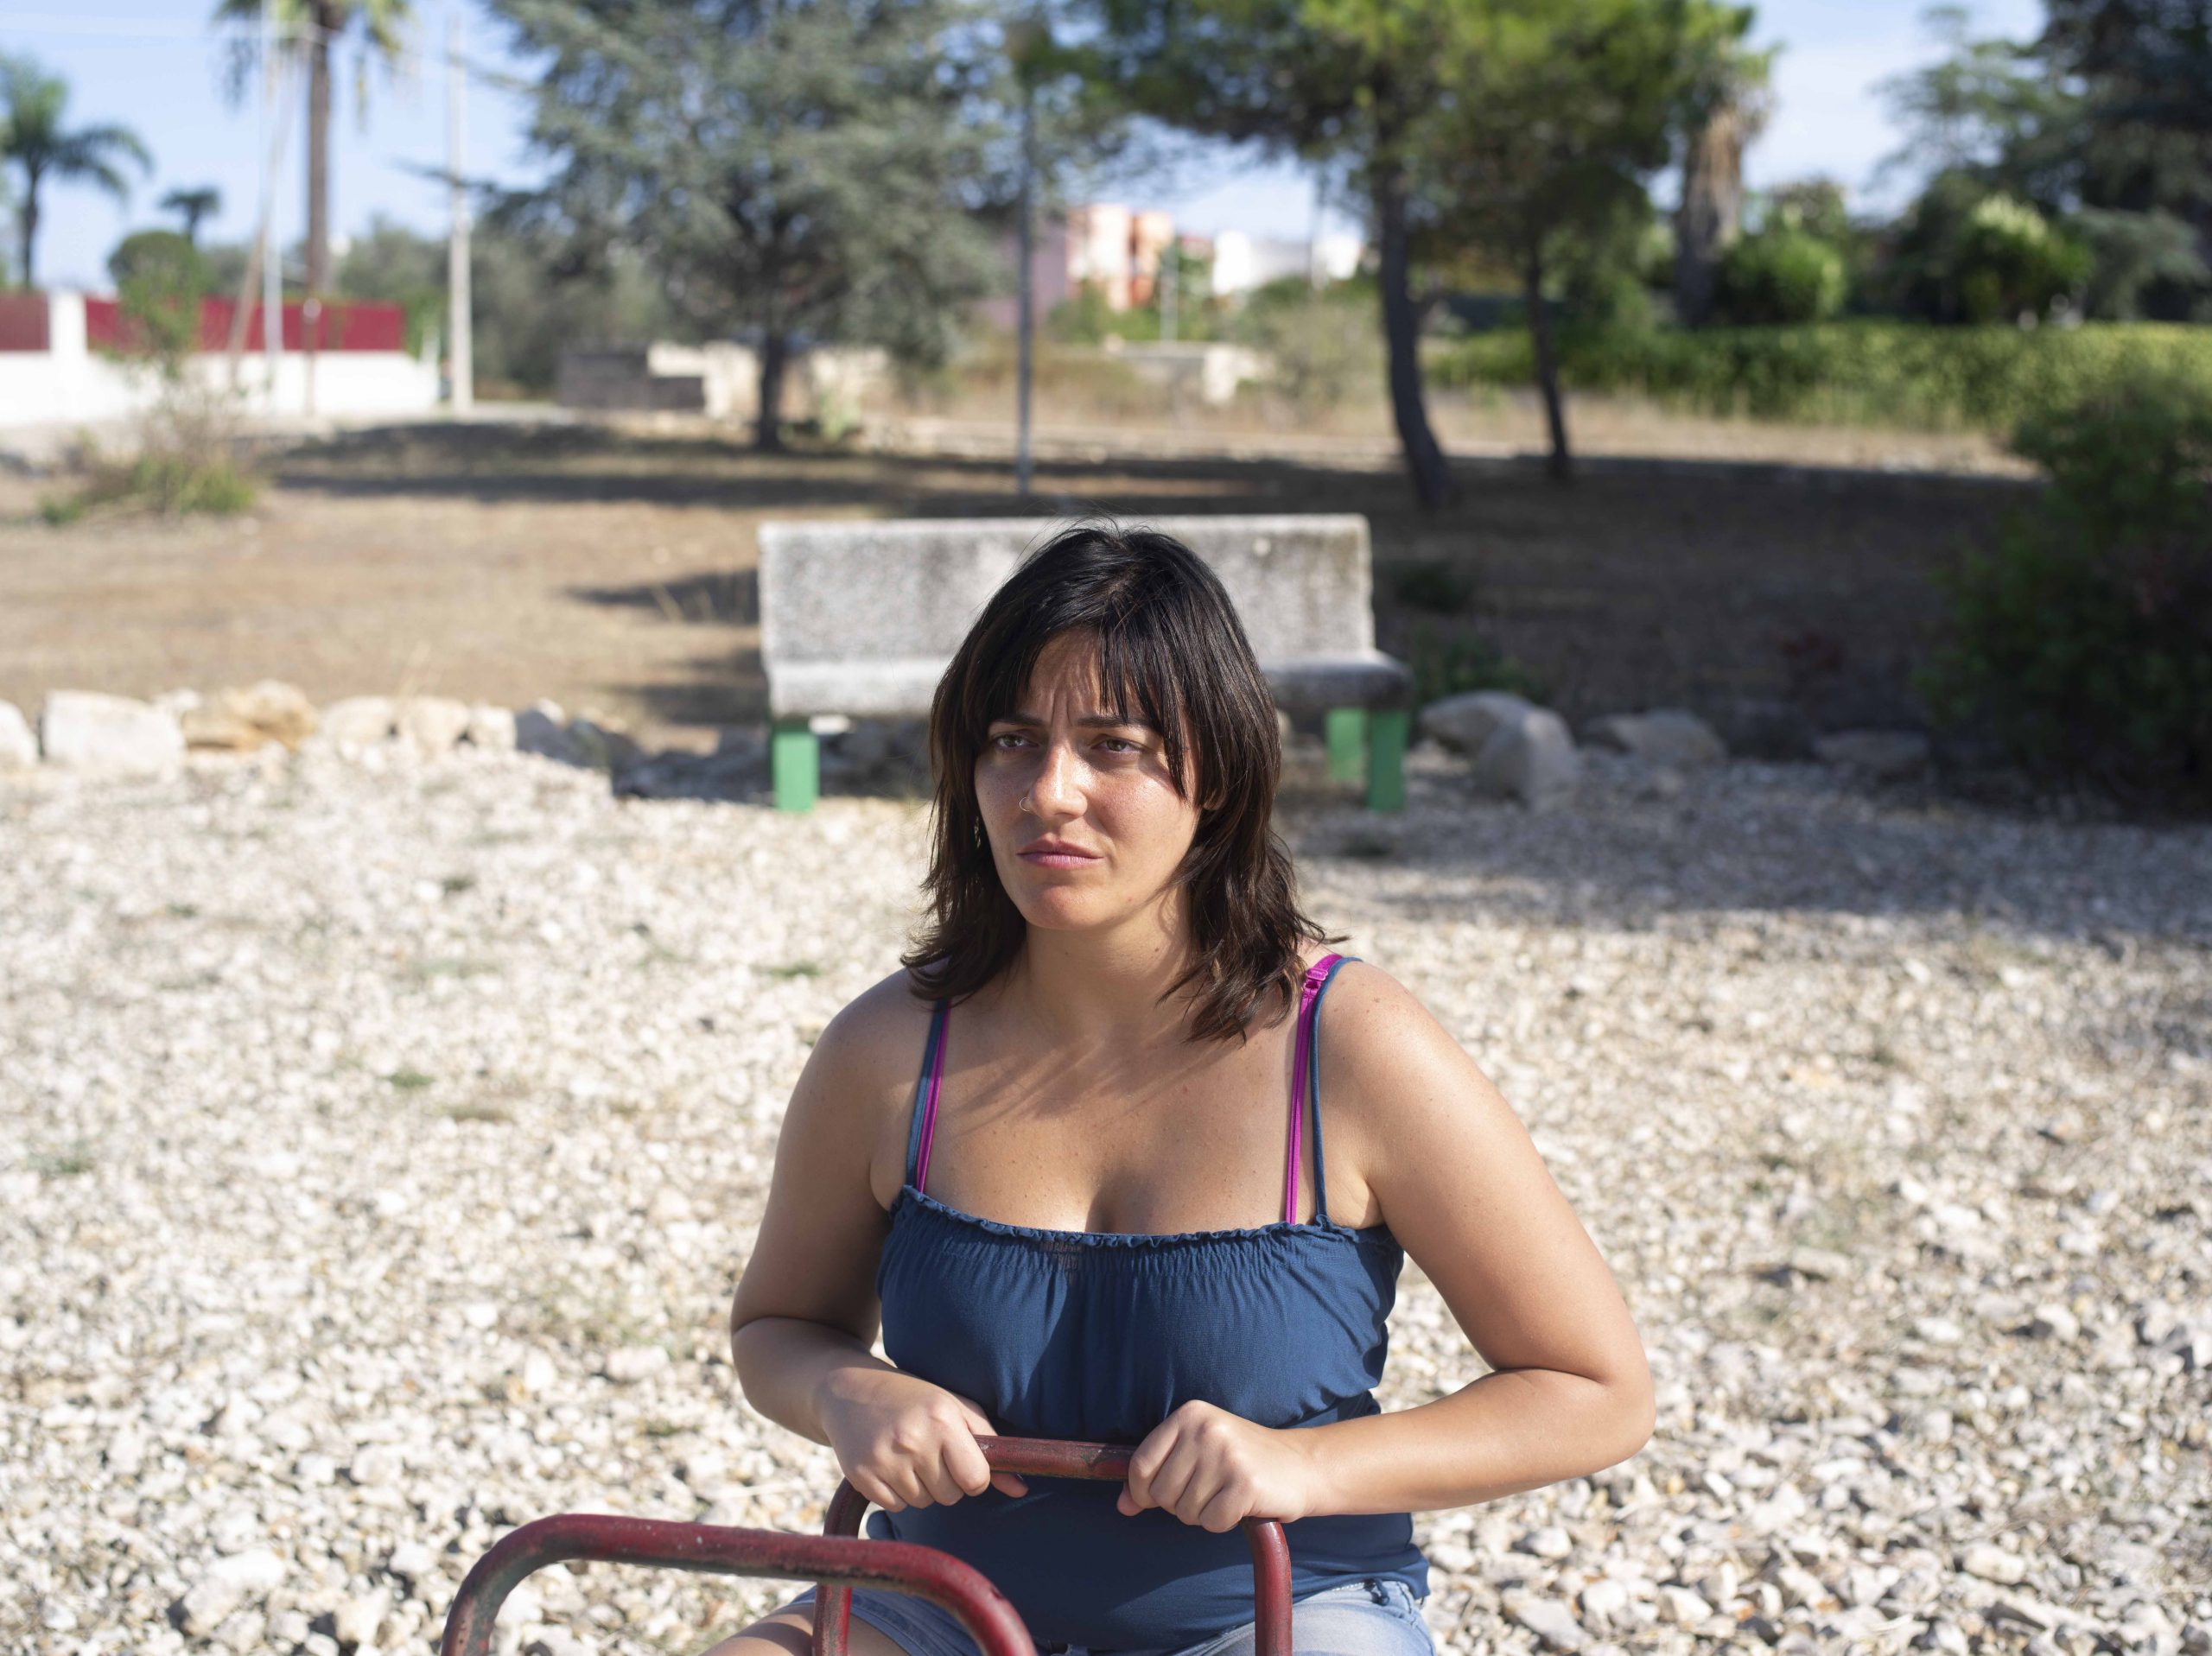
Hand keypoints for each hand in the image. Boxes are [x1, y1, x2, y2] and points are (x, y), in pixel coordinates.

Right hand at [819, 1366, 1029, 1510]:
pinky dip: (896, 1492)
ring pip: (923, 1503)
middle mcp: (913, 1440)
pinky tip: (889, 1464)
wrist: (849, 1390)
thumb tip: (1021, 1489)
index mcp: (942, 1420)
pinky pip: (895, 1507)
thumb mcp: (955, 1408)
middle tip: (930, 1453)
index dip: (973, 1476)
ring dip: (921, 1487)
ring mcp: (884, 1460)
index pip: (976, 1479)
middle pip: (950, 1496)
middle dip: (946, 1481)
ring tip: (907, 1455)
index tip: (961, 1463)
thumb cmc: (914, 1399)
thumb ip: (991, 1445)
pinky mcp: (861, 1476)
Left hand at [1116, 1400, 1319, 1531]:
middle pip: (1161, 1493)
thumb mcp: (1196, 1454)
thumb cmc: (1241, 1461)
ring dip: (1203, 1514)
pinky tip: (1240, 1504)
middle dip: (1179, 1505)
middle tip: (1208, 1491)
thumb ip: (1156, 1476)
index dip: (1141, 1492)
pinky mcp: (1245, 1484)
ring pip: (1185, 1512)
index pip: (1140, 1465)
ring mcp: (1226, 1455)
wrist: (1300, 1465)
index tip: (1155, 1499)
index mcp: (1189, 1415)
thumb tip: (1122, 1506)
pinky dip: (1223, 1522)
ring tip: (1226, 1494)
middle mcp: (1206, 1429)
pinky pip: (1212, 1522)